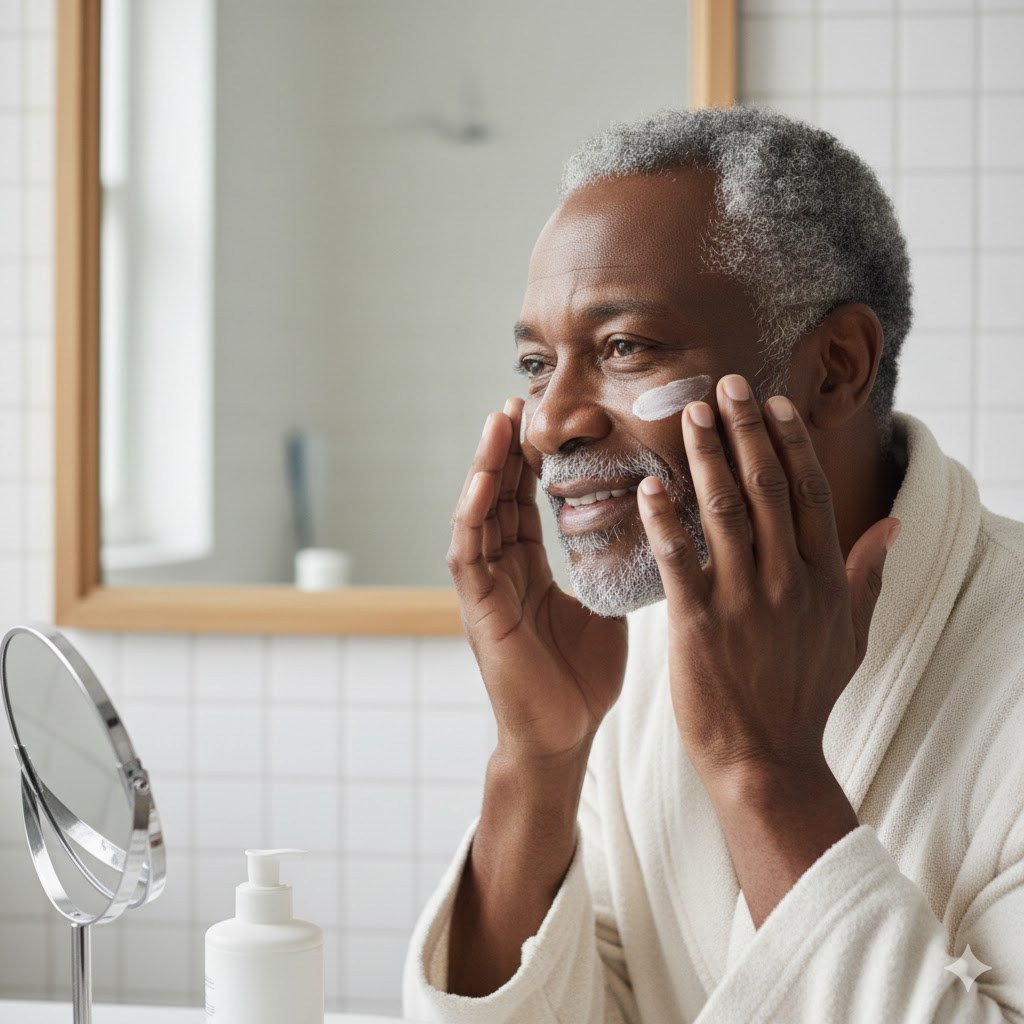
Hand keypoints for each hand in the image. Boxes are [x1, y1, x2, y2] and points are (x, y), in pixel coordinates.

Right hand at [447, 397, 627, 763]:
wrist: (564, 736)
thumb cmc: (582, 678)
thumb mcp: (603, 607)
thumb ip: (611, 567)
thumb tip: (651, 528)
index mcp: (528, 570)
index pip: (523, 503)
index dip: (530, 462)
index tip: (545, 421)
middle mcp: (502, 572)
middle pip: (497, 498)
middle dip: (504, 450)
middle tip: (517, 402)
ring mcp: (486, 590)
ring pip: (477, 515)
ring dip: (484, 468)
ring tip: (497, 423)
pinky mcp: (478, 612)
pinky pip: (468, 555)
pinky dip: (473, 515)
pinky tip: (485, 480)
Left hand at [636, 375, 899, 785]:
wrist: (766, 759)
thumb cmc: (804, 694)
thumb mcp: (851, 634)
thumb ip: (867, 574)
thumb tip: (892, 523)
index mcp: (824, 579)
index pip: (810, 493)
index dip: (789, 443)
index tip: (770, 404)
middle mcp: (788, 581)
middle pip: (767, 489)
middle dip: (745, 431)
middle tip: (723, 385)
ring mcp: (743, 601)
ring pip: (724, 513)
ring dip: (705, 458)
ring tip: (689, 415)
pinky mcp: (699, 623)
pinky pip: (678, 559)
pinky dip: (663, 520)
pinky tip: (649, 486)